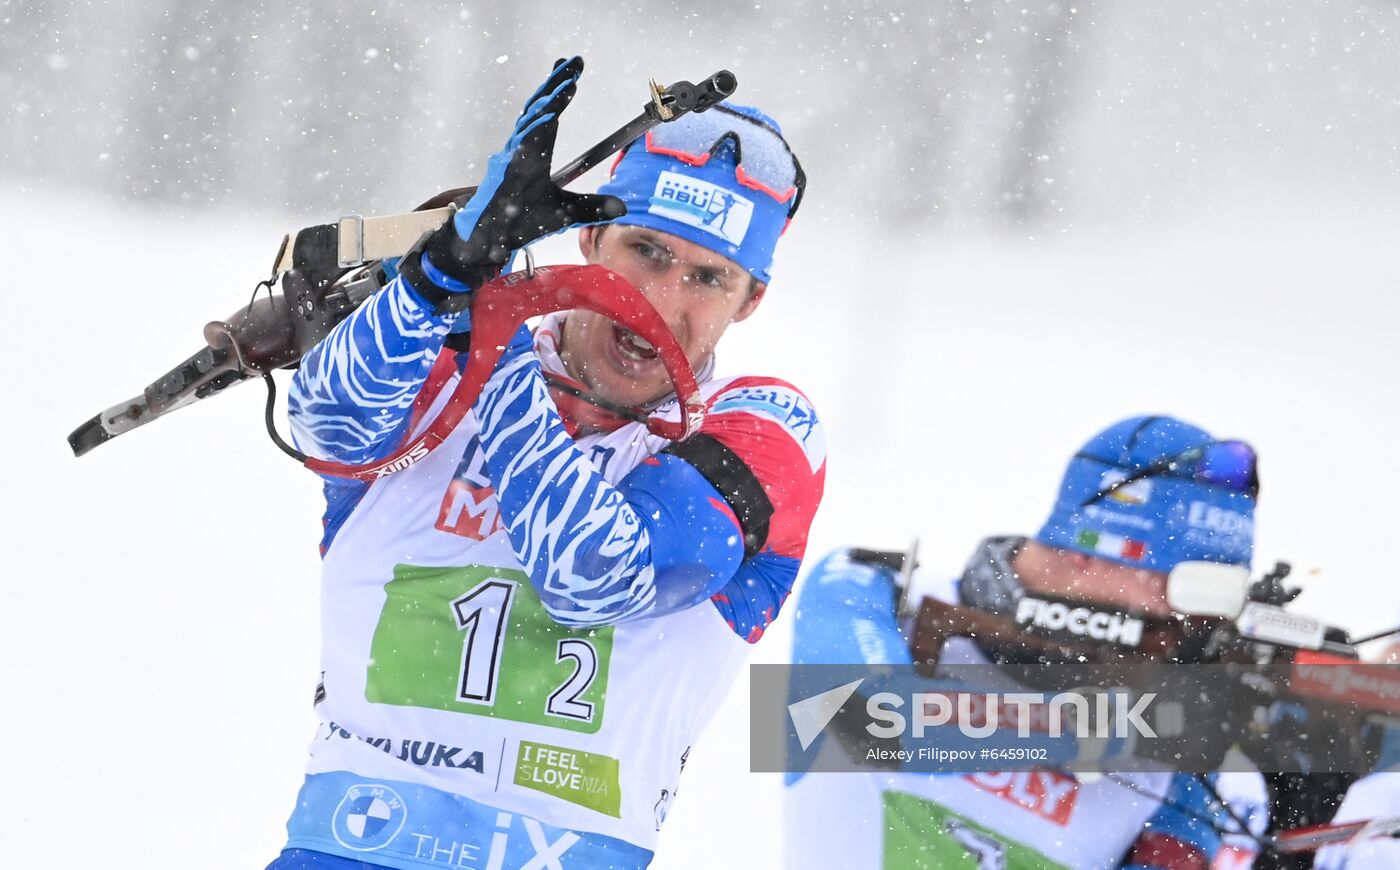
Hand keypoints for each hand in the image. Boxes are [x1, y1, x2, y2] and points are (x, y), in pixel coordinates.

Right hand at [403, 57, 624, 305]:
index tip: (574, 69)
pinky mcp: (502, 173)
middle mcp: (521, 148)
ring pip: (530, 122)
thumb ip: (592, 207)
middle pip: (539, 108)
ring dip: (550, 101)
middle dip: (556, 83)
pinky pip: (519, 147)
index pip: (549, 114)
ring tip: (568, 82)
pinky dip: (534, 130)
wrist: (487, 240)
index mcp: (534, 152)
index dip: (560, 91)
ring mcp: (510, 158)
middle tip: (574, 61)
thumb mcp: (565, 213)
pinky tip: (549, 115)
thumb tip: (622, 208)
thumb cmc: (519, 221)